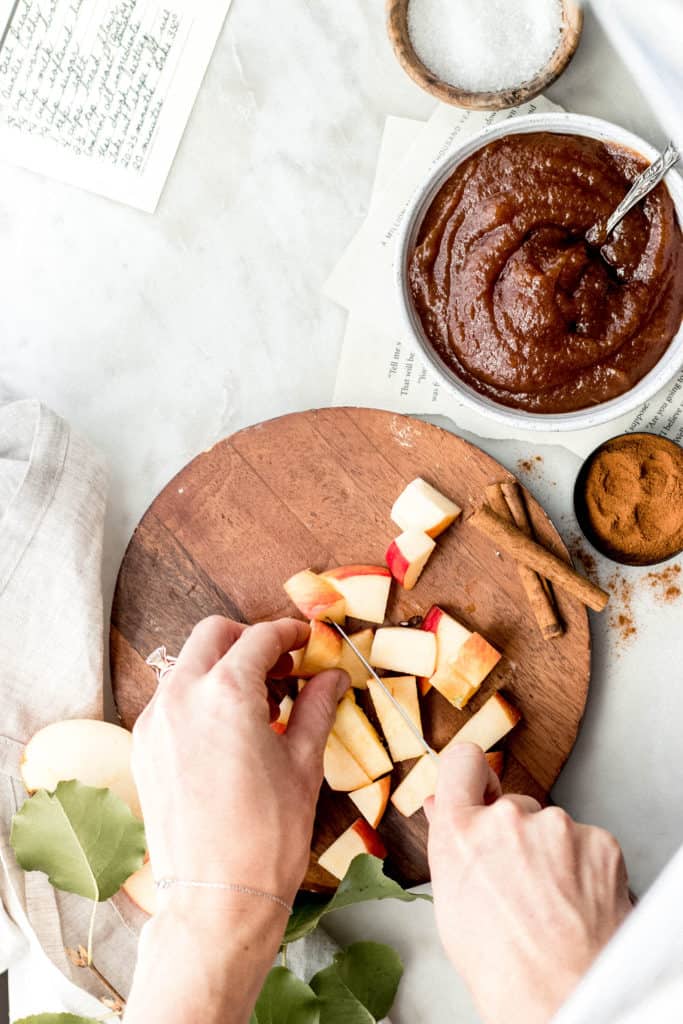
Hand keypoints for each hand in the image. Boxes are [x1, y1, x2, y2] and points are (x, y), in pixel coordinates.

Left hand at [131, 615, 348, 905]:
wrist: (216, 902)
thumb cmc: (268, 836)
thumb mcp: (303, 763)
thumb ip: (316, 706)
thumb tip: (333, 676)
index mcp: (226, 693)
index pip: (260, 638)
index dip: (290, 634)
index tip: (308, 642)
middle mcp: (182, 696)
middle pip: (213, 634)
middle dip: (249, 640)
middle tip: (282, 667)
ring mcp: (155, 722)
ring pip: (187, 665)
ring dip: (222, 667)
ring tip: (260, 705)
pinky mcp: (142, 748)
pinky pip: (172, 700)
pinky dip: (200, 697)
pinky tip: (228, 732)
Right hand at [426, 744, 630, 1023]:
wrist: (561, 996)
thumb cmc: (501, 966)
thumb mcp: (452, 903)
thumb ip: (450, 845)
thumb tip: (440, 807)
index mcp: (460, 832)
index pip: (462, 761)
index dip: (471, 776)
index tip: (479, 789)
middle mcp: (506, 818)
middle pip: (513, 806)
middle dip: (517, 835)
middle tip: (521, 884)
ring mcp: (556, 826)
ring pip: (552, 827)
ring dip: (553, 853)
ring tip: (552, 904)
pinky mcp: (598, 840)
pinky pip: (588, 843)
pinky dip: (586, 868)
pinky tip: (577, 903)